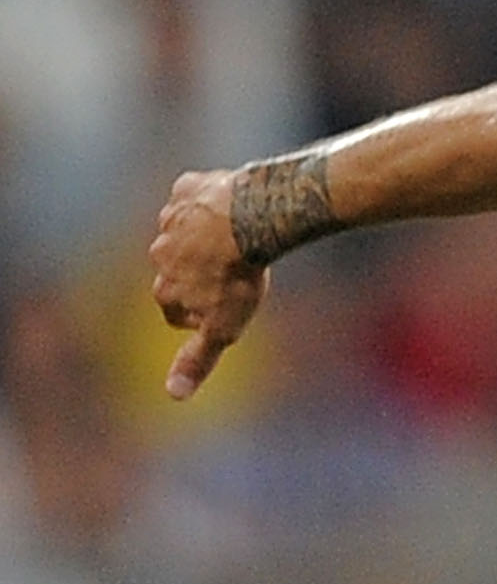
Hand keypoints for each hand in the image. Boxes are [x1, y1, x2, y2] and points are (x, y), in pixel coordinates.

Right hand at [150, 169, 267, 399]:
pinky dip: (207, 202)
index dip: (200, 313)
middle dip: (200, 274)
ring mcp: (172, 220)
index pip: (174, 310)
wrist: (250, 219)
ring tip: (237, 241)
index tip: (224, 308)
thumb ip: (197, 360)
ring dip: (204, 238)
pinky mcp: (187, 189)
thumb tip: (173, 395)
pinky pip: (192, 196)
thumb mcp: (223, 328)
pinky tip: (229, 208)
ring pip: (185, 232)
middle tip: (234, 273)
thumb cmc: (239, 277)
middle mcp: (159, 254)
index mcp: (166, 288)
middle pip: (177, 271)